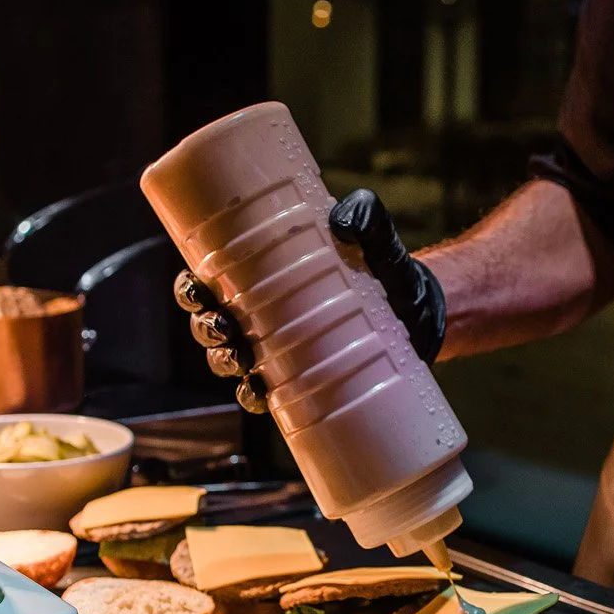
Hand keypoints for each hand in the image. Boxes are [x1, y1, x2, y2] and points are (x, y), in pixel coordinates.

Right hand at [173, 188, 447, 413]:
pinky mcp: (304, 381)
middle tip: (224, 326)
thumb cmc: (389, 269)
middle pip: (212, 324)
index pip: (210, 282)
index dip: (190, 288)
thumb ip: (367, 216)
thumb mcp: (377, 238)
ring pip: (230, 361)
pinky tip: (257, 394)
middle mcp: (263, 317)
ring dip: (223, 363)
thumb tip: (343, 218)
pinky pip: (266, 394)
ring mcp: (281, 352)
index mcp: (262, 279)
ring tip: (240, 360)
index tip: (196, 286)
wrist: (423, 313)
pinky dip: (255, 397)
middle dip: (206, 328)